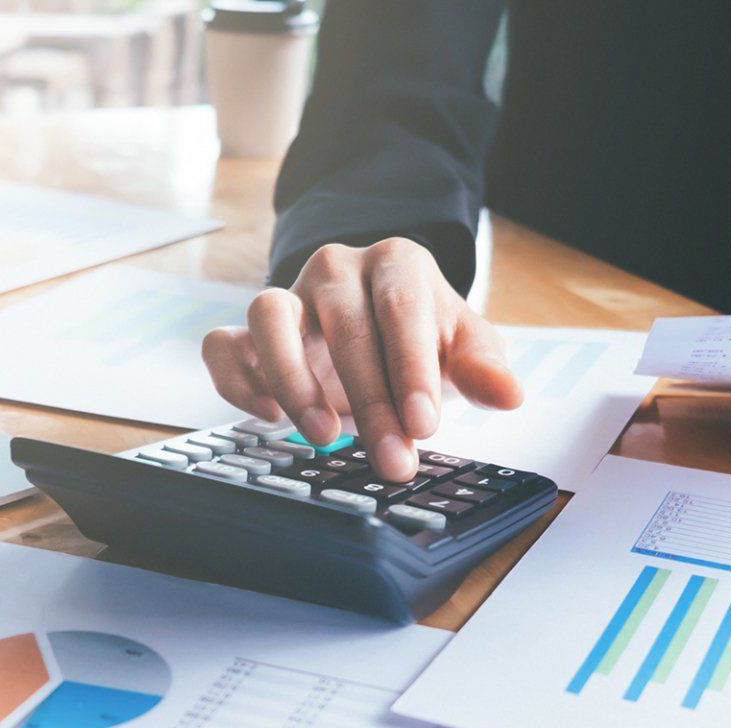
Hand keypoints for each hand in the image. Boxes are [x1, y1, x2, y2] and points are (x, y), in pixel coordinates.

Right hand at [202, 238, 522, 481]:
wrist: (378, 328)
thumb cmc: (423, 339)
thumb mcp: (462, 348)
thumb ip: (482, 368)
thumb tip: (509, 396)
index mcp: (396, 263)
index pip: (401, 309)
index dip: (411, 369)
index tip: (424, 425)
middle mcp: (336, 269)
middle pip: (345, 327)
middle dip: (371, 401)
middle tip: (391, 461)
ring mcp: (287, 295)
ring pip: (268, 317)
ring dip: (292, 380)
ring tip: (324, 437)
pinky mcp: (247, 329)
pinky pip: (222, 344)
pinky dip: (237, 380)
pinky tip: (269, 419)